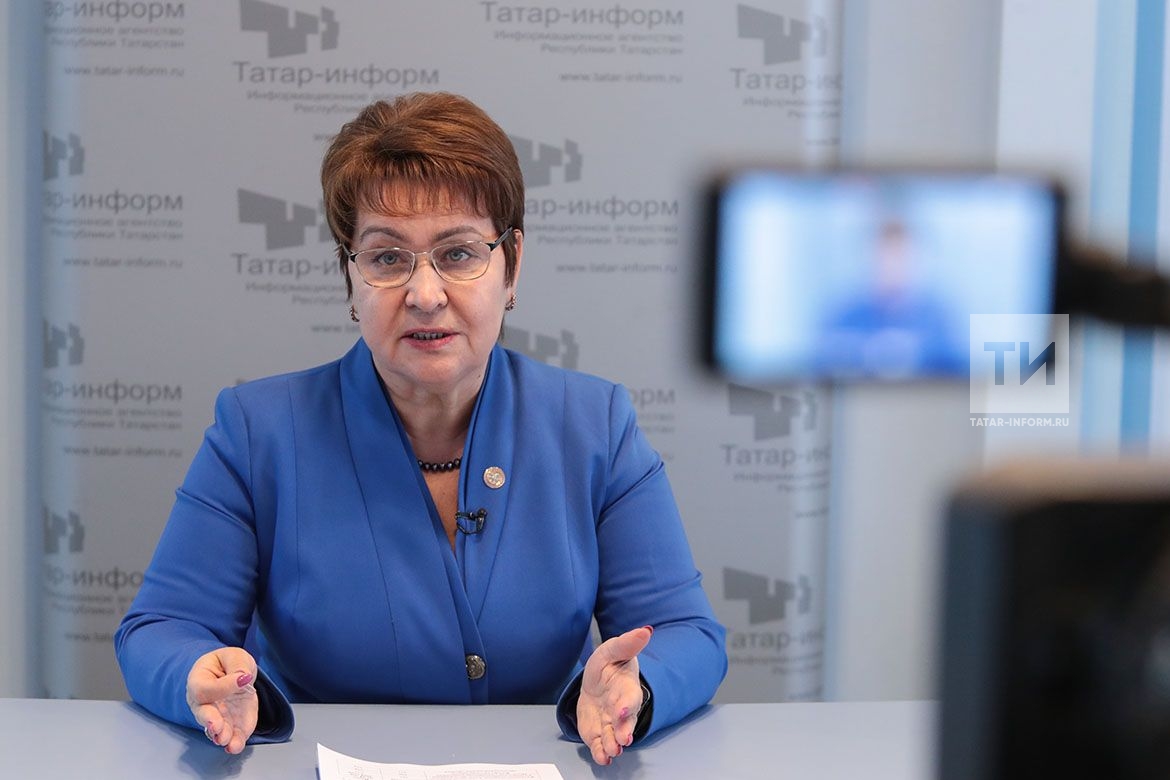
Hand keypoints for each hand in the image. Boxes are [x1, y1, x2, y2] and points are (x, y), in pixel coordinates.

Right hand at [186, 646, 258, 753]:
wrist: (236, 676)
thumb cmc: (228, 664)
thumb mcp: (234, 656)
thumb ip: (237, 666)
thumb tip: (242, 678)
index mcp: (198, 680)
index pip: (204, 688)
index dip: (223, 686)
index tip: (243, 679)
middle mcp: (203, 703)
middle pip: (202, 714)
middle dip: (210, 721)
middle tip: (216, 726)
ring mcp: (217, 717)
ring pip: (215, 730)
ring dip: (221, 735)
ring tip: (226, 739)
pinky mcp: (232, 726)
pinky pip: (231, 737)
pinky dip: (233, 743)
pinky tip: (235, 746)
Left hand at [577, 625, 652, 765]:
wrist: (595, 683)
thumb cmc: (608, 666)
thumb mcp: (613, 650)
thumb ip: (628, 643)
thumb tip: (646, 630)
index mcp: (627, 688)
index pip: (630, 698)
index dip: (627, 705)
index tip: (623, 710)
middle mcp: (620, 709)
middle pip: (625, 721)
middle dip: (624, 730)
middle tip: (623, 739)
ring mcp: (609, 723)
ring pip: (613, 736)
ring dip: (613, 744)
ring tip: (612, 751)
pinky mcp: (598, 732)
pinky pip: (600, 745)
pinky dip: (601, 753)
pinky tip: (602, 757)